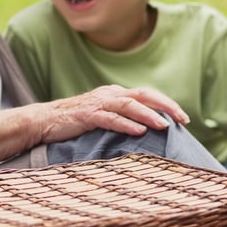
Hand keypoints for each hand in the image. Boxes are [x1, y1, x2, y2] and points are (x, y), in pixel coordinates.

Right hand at [37, 85, 188, 143]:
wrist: (43, 121)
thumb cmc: (74, 123)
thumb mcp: (101, 117)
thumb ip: (120, 118)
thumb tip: (146, 132)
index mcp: (114, 94)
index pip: (146, 94)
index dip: (166, 104)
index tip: (183, 118)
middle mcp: (108, 94)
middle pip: (143, 95)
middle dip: (165, 106)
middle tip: (183, 119)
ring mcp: (97, 103)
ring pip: (128, 104)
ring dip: (148, 114)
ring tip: (164, 125)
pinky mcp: (87, 115)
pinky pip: (110, 118)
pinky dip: (126, 124)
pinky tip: (138, 132)